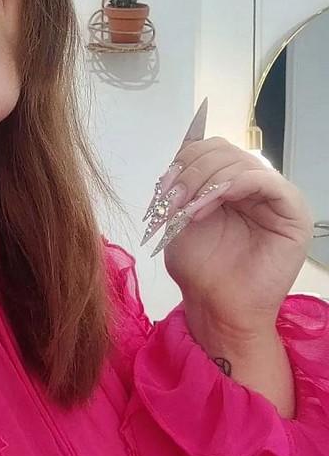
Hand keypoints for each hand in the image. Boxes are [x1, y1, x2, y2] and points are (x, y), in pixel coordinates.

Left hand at [146, 134, 313, 330]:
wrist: (216, 306)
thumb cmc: (201, 268)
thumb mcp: (180, 217)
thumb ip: (182, 183)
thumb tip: (182, 149)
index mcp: (231, 184)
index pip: (210, 149)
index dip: (183, 161)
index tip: (163, 187)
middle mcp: (256, 186)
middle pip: (223, 151)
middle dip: (190, 173)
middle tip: (172, 202)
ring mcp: (277, 198)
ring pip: (240, 162)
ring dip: (204, 182)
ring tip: (188, 212)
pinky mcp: (293, 213)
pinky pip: (264, 180)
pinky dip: (231, 186)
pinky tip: (208, 206)